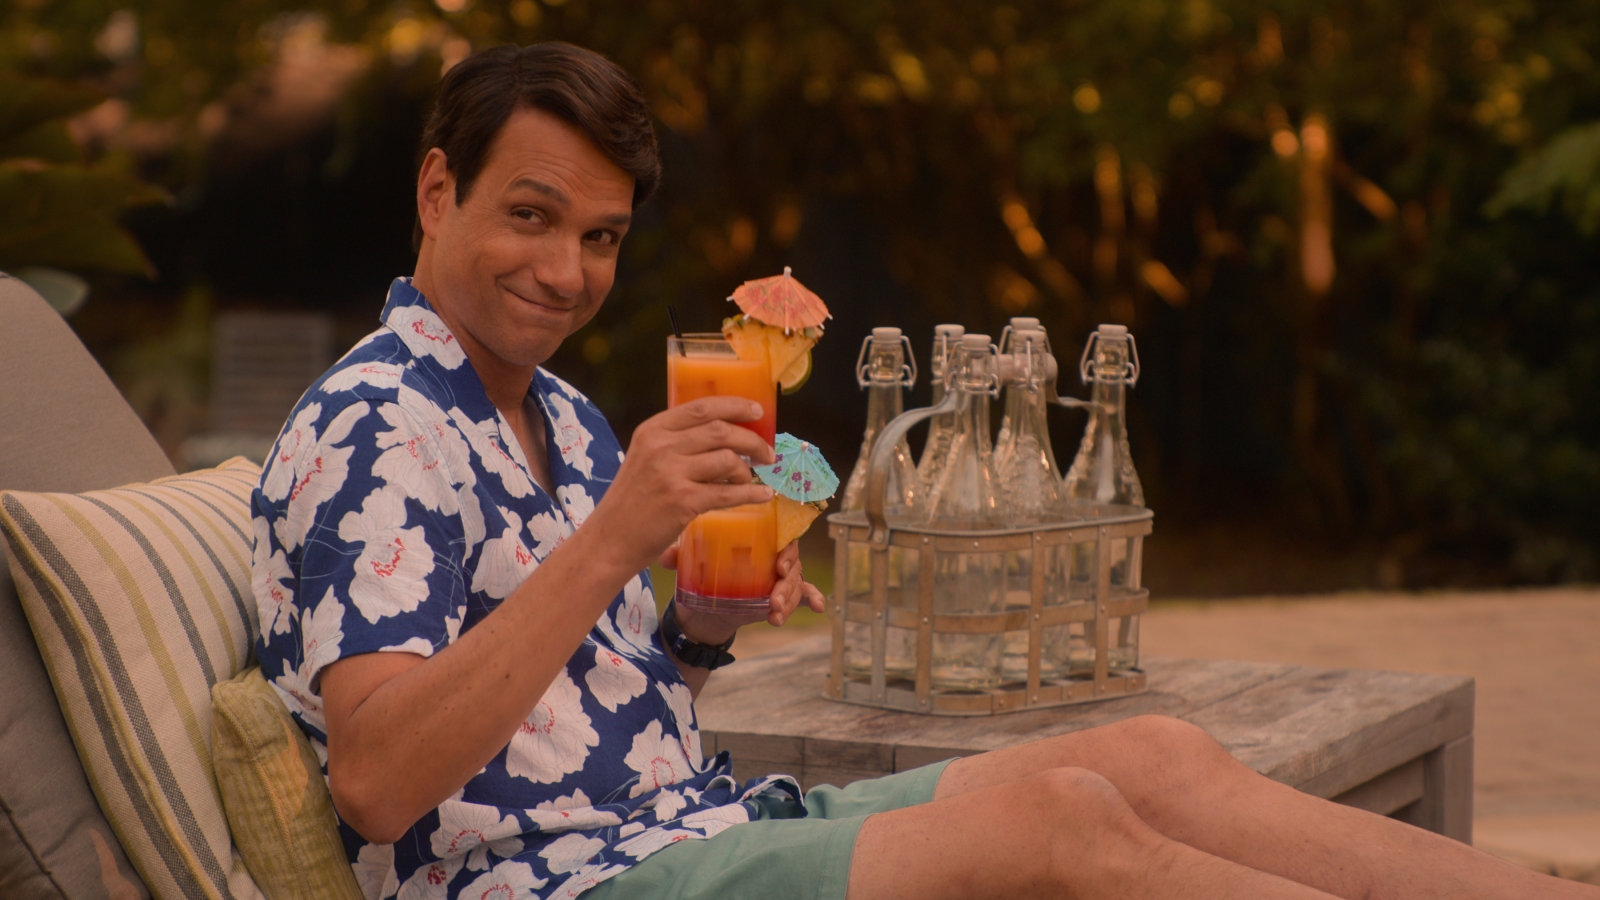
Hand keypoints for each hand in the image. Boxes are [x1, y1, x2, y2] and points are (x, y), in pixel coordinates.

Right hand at [582, 397, 774, 577]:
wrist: (609, 540)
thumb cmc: (632, 501)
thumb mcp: (645, 459)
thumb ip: (675, 443)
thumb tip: (725, 434)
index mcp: (652, 430)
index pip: (702, 407)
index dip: (736, 406)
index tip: (758, 410)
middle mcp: (660, 446)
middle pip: (721, 430)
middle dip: (752, 440)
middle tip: (766, 453)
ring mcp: (671, 473)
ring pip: (728, 459)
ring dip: (747, 470)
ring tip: (749, 480)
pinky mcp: (682, 501)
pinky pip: (728, 493)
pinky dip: (751, 493)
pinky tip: (761, 495)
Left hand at [658, 541, 825, 643]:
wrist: (704, 607)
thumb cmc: (701, 572)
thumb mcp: (690, 563)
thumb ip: (680, 557)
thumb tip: (666, 557)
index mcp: (754, 537)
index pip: (779, 535)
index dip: (785, 549)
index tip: (777, 567)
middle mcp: (771, 552)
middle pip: (791, 561)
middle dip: (787, 582)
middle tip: (773, 598)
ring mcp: (779, 575)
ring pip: (796, 582)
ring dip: (790, 599)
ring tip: (774, 614)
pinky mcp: (781, 594)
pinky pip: (804, 594)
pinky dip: (812, 598)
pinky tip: (819, 606)